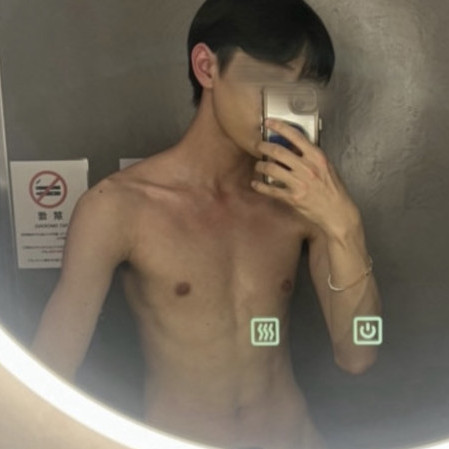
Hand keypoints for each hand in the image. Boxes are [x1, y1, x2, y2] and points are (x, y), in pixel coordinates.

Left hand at [252, 118, 359, 236]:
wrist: (337, 211)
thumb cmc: (333, 189)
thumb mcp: (326, 166)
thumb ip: (311, 156)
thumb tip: (294, 147)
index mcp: (317, 157)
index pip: (295, 136)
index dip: (279, 126)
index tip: (268, 122)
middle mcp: (307, 168)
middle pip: (278, 151)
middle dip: (264, 146)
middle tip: (258, 145)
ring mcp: (299, 183)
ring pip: (271, 169)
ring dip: (261, 166)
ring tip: (258, 165)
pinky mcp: (293, 198)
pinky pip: (271, 190)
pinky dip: (260, 186)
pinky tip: (256, 183)